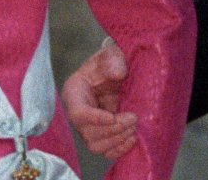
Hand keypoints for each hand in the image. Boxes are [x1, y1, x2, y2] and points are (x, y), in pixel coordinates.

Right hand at [61, 39, 137, 158]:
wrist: (114, 74)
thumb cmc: (109, 64)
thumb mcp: (110, 56)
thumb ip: (112, 60)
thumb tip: (117, 73)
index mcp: (73, 92)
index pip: (77, 113)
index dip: (95, 119)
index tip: (114, 116)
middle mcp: (76, 112)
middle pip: (87, 132)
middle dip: (114, 128)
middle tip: (133, 118)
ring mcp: (87, 127)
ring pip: (95, 145)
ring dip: (117, 139)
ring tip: (134, 127)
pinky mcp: (98, 136)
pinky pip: (105, 152)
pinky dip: (119, 149)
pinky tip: (132, 138)